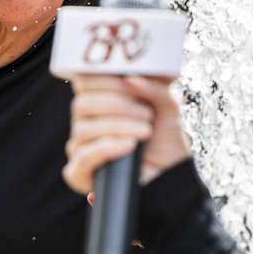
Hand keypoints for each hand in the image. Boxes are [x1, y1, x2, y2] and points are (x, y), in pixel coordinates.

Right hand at [63, 75, 191, 193]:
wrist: (173, 174)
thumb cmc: (166, 137)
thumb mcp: (168, 106)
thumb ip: (154, 87)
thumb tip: (130, 79)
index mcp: (98, 100)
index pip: (83, 81)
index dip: (105, 79)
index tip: (132, 83)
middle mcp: (84, 122)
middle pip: (81, 104)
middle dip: (116, 104)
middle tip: (147, 113)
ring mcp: (80, 147)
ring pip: (82, 129)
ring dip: (117, 126)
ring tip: (145, 132)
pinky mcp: (79, 174)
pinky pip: (83, 157)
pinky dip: (107, 148)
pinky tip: (128, 145)